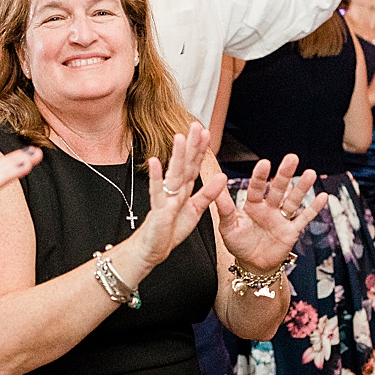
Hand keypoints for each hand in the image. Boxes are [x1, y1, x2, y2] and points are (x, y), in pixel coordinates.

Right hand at [128, 123, 227, 271]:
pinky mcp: (158, 211)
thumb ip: (208, 194)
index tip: (206, 131)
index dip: (200, 149)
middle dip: (191, 145)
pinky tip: (155, 162)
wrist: (152, 249)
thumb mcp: (195, 210)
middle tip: (196, 125)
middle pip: (184, 164)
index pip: (194, 165)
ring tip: (179, 138)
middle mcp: (174, 190)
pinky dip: (156, 178)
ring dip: (176, 156)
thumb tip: (222, 176)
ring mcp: (165, 198)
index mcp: (184, 189)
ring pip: (172, 174)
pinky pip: (157, 193)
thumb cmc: (170, 229)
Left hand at [214, 154, 325, 272]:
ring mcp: (281, 219)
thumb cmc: (238, 244)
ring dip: (302, 188)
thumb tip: (216, 184)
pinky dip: (313, 209)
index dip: (260, 177)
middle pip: (278, 189)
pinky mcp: (291, 232)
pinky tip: (323, 196)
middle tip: (292, 157)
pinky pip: (303, 219)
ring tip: (311, 173)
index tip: (265, 163)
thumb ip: (223, 208)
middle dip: (285, 174)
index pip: (256, 188)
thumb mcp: (227, 227)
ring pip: (293, 201)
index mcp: (252, 206)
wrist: (252, 265)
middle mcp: (268, 208)